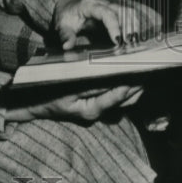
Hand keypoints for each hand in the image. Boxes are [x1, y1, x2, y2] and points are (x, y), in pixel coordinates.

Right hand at [8, 83, 143, 123]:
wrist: (30, 103)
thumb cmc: (46, 94)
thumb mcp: (66, 87)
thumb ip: (90, 83)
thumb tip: (112, 75)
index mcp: (90, 110)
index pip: (118, 95)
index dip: (132, 83)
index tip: (142, 71)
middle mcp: (96, 112)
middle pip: (125, 99)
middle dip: (138, 85)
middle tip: (150, 69)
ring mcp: (96, 110)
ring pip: (123, 100)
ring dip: (134, 87)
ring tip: (146, 72)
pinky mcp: (94, 104)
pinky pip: (115, 97)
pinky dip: (124, 87)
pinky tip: (131, 76)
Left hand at [52, 0, 142, 50]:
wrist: (68, 5)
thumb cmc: (67, 15)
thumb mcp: (62, 25)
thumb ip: (65, 36)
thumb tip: (67, 46)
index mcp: (89, 5)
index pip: (105, 13)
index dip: (113, 26)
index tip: (116, 40)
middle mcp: (102, 4)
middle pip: (121, 10)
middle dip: (128, 26)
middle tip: (129, 43)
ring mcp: (110, 7)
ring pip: (127, 12)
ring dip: (133, 26)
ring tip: (134, 41)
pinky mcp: (114, 13)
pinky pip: (127, 17)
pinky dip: (132, 26)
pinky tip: (133, 39)